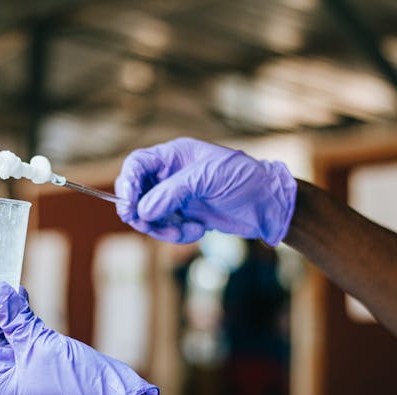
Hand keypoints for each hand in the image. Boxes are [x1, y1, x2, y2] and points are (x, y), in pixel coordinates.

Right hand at [114, 137, 296, 244]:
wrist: (269, 205)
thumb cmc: (242, 180)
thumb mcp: (206, 179)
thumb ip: (172, 193)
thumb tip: (142, 211)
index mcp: (174, 156)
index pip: (137, 164)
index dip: (127, 182)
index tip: (128, 205)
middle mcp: (171, 176)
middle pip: (137, 193)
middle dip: (140, 212)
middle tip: (146, 225)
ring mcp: (177, 197)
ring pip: (149, 216)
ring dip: (162, 228)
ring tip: (184, 231)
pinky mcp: (185, 217)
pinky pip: (167, 229)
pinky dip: (179, 234)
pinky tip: (199, 230)